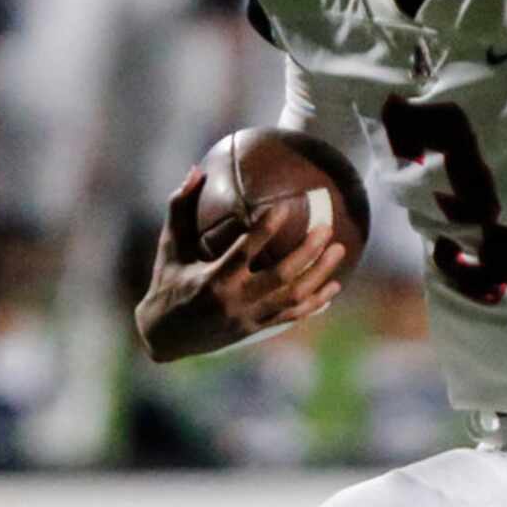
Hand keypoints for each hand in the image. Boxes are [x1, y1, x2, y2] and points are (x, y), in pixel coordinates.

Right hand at [135, 168, 347, 363]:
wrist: (166, 336)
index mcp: (213, 279)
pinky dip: (315, 302)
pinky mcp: (256, 328)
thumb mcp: (169, 246)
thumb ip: (181, 207)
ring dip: (320, 274)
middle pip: (281, 275)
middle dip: (307, 252)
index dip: (266, 230)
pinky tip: (333, 287)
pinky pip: (292, 315)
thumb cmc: (168, 282)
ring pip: (293, 297)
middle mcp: (235, 300)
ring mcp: (249, 317)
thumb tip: (197, 170)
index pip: (246, 251)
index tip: (284, 207)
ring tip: (340, 250)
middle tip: (327, 228)